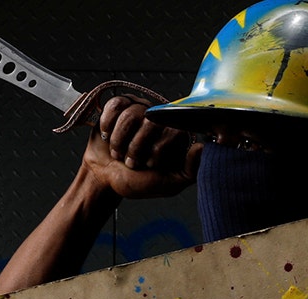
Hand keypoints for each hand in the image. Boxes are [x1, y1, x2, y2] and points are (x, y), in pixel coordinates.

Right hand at [82, 95, 201, 199]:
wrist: (104, 177)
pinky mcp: (121, 105)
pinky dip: (108, 124)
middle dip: (135, 147)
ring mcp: (140, 110)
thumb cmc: (136, 181)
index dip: (156, 150)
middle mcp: (160, 120)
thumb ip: (189, 171)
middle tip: (131, 162)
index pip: (173, 131)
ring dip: (119, 140)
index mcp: (175, 137)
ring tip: (118, 152)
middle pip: (150, 121)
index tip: (149, 165)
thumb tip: (203, 148)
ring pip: (130, 114)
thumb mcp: (167, 184)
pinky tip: (108, 135)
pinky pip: (115, 105)